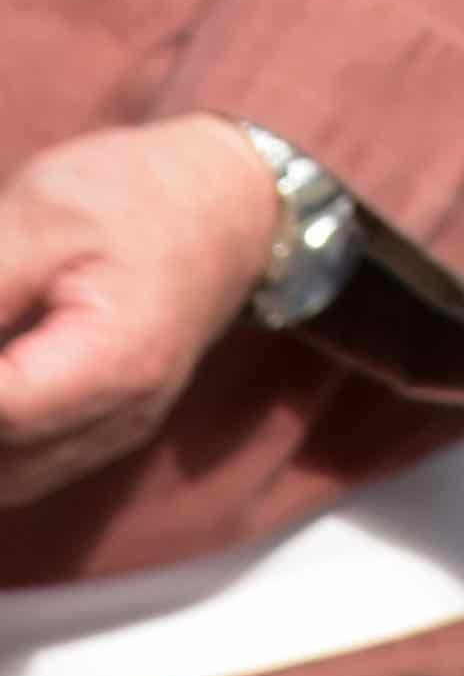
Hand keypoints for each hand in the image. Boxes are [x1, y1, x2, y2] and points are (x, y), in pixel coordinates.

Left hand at [0, 118, 280, 504]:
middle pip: (0, 460)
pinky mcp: (101, 432)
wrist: (228, 204)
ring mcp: (113, 433)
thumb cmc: (140, 194)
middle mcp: (118, 418)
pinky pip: (22, 468)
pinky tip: (2, 370)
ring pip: (7, 481)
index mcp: (115, 361)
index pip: (1, 408)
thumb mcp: (44, 216)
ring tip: (2, 326)